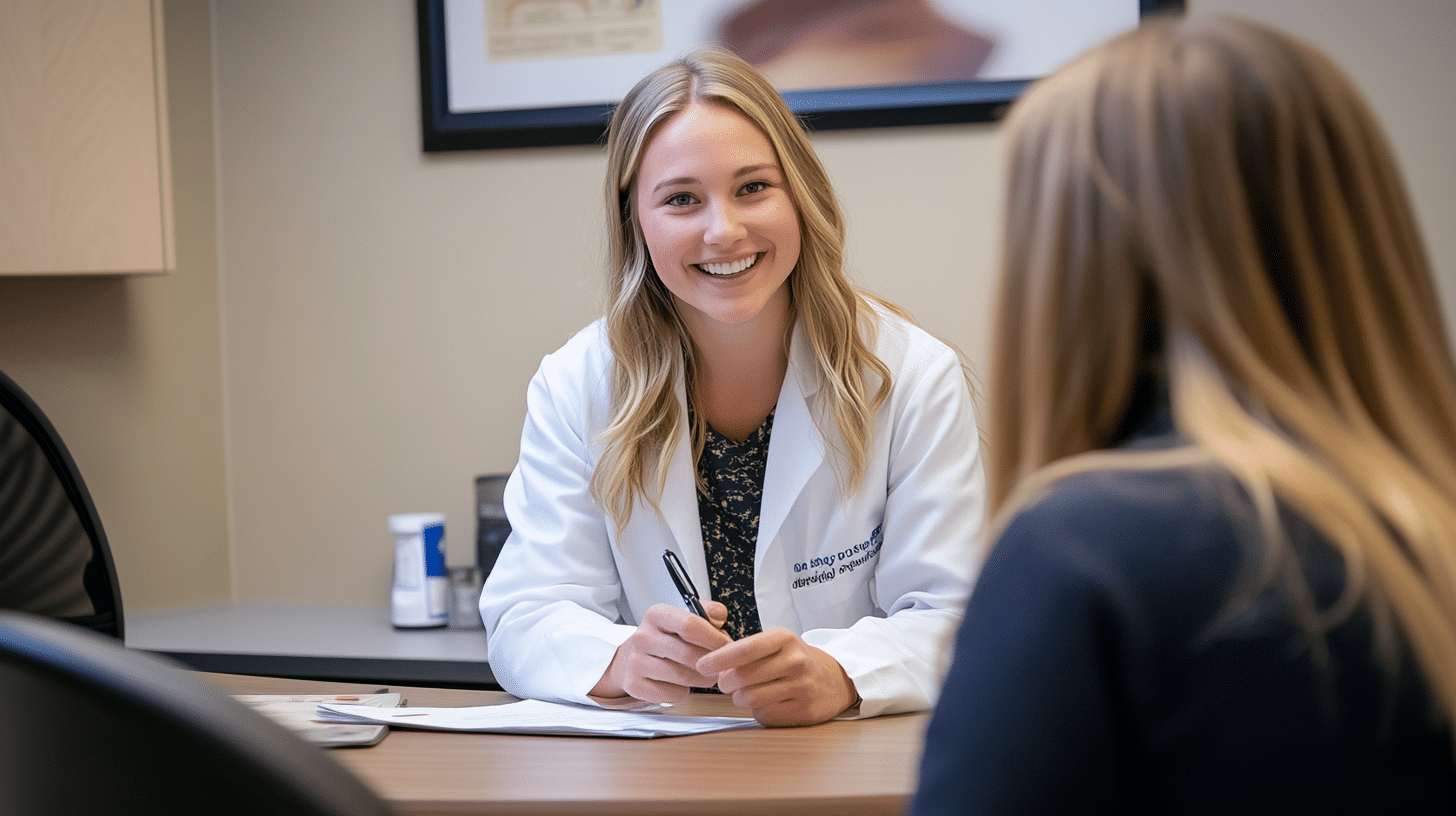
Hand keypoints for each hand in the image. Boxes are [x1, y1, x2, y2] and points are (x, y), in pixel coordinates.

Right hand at [589, 601, 730, 704]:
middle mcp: (643, 637)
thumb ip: (707, 612)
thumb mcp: (684, 617)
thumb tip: (720, 616)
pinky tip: (683, 684)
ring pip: (682, 677)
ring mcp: (636, 662)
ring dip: (702, 680)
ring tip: (707, 676)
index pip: (689, 625)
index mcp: (657, 615)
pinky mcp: (634, 685)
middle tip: (721, 666)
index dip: (714, 638)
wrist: (632, 657)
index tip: (727, 646)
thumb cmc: (666, 638)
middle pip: (687, 654)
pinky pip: (672, 694)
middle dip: (711, 663)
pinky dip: (684, 692)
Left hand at [696, 627, 857, 725]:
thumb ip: (747, 650)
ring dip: (739, 698)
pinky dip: (758, 710)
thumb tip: (712, 664)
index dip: (719, 659)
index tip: (702, 665)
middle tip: (725, 683)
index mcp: (784, 639)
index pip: (746, 648)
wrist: (836, 679)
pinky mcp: (804, 710)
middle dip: (725, 683)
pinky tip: (767, 702)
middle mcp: (795, 661)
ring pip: (750, 698)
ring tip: (745, 692)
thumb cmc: (797, 659)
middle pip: (743, 677)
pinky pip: (764, 714)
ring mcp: (802, 687)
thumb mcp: (776, 643)